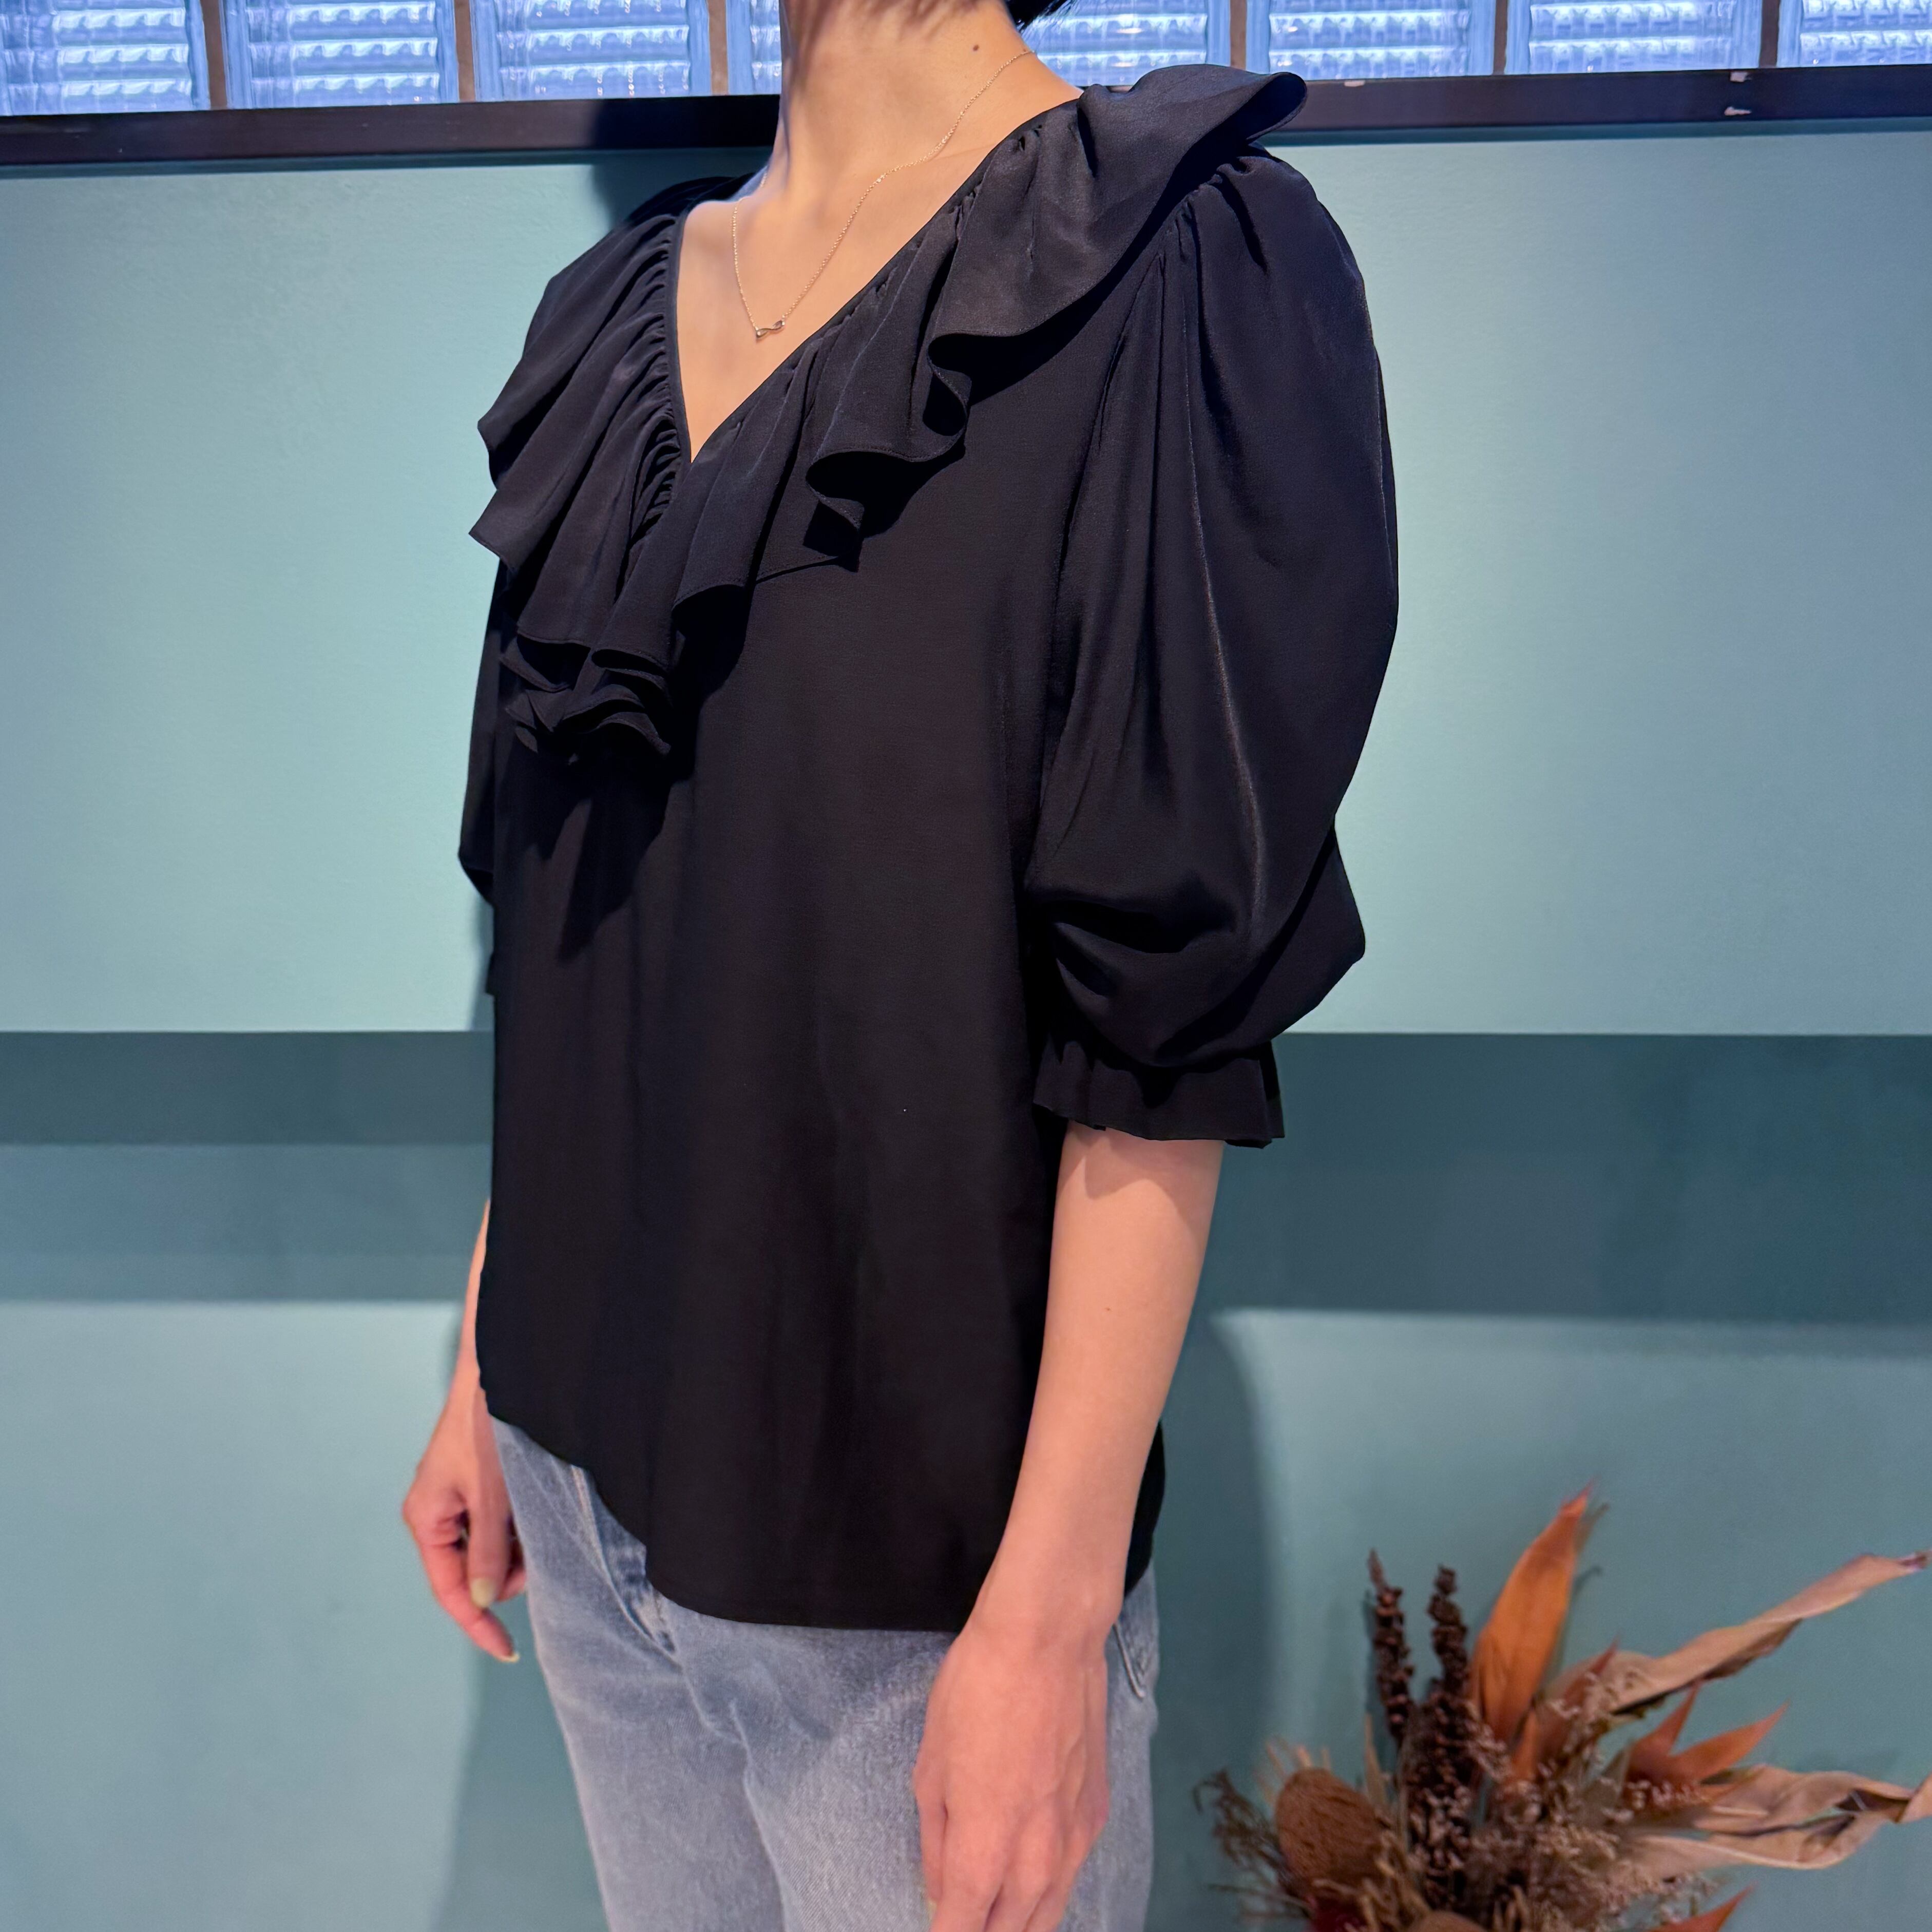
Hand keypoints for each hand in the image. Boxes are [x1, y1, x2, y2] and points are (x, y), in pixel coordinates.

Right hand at [401, 1371, 523, 1660]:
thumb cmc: (487, 1425)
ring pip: (493, 1550)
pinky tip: (535, 1504)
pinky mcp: (480, 1486)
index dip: (478, 1626)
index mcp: (427, 1519)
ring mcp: (459, 1499)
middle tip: (540, 1546)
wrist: (500, 1368)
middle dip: (508, 1572)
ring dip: (518, 1546)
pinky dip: (520, 1526)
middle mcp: (439, 1513)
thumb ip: (487, 1550)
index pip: (450, 1591)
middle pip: (474, 1573)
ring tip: (536, 1512)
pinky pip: (501, 1525)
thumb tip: (481, 1601)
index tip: (509, 1651)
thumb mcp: (493, 1495)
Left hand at [913, 1606, 1111, 1931]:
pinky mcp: (1097, 1814)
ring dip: (1018, 1923)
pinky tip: (1032, 1871)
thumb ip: (937, 1841)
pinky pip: (1071, 1874)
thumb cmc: (975, 1691)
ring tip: (995, 1913)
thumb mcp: (931, 1765)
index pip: (963, 1929)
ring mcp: (1074, 1839)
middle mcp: (1036, 1858)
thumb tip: (941, 1893)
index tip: (936, 1929)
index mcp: (985, 1848)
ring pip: (1048, 1913)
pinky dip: (1048, 1888)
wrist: (1048, 1639)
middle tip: (962, 1918)